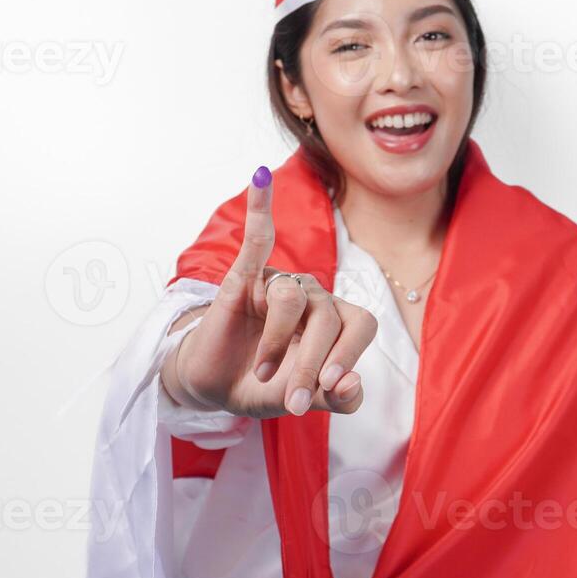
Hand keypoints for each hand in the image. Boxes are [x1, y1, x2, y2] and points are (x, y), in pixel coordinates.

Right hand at [167, 168, 377, 418]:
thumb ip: (334, 398)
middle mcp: (314, 297)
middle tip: (291, 400)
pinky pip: (256, 238)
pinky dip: (260, 207)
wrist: (215, 386)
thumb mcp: (302, 400)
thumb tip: (352, 384)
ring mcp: (280, 284)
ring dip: (278, 343)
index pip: (361, 324)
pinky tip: (261, 177)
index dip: (349, 353)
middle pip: (329, 317)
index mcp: (337, 322)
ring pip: (293, 299)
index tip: (326, 388)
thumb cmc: (265, 387)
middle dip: (310, 363)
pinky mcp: (244, 277)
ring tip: (262, 374)